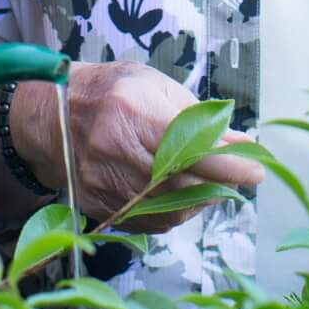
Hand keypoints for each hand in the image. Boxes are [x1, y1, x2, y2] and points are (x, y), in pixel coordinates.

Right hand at [13, 62, 261, 233]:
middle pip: (181, 183)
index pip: (188, 146)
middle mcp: (114, 152)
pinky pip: (150, 222)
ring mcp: (104, 185)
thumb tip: (243, 143)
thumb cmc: (110, 93)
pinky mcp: (100, 207)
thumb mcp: (154, 86)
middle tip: (240, 174)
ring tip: (210, 180)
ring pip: (168, 209)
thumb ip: (199, 116)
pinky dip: (175, 212)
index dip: (227, 163)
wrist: (51, 117)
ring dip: (200, 199)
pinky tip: (183, 194)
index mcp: (130, 112)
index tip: (256, 170)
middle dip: (219, 183)